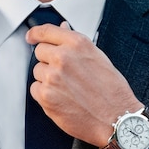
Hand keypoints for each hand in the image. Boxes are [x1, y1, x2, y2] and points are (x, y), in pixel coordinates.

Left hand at [25, 22, 142, 148]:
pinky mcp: (45, 96)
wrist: (116, 119)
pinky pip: (35, 89)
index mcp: (76, 44)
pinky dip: (44, 94)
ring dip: (47, 78)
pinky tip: (62, 97)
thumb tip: (63, 29)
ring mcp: (52, 77)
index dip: (36, 33)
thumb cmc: (112, 91)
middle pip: (39, 51)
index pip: (46, 31)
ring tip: (68, 88)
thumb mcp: (98, 58)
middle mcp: (63, 58)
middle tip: (64, 73)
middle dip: (48, 60)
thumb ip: (75, 44)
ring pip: (37, 71)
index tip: (31, 36)